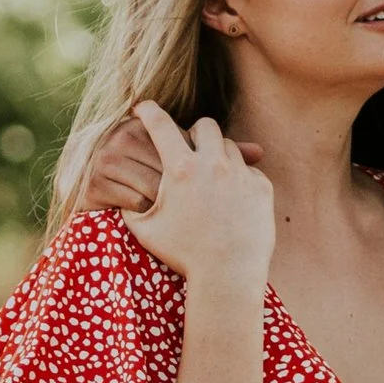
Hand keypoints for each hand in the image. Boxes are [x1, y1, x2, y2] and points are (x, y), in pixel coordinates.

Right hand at [121, 104, 272, 291]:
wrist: (228, 276)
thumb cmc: (182, 255)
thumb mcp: (146, 230)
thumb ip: (132, 205)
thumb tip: (122, 191)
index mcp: (180, 170)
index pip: (160, 126)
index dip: (148, 111)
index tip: (143, 105)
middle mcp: (212, 165)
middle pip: (205, 126)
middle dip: (195, 132)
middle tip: (189, 147)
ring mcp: (240, 174)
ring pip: (229, 146)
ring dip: (218, 153)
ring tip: (210, 174)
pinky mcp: (261, 187)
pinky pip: (250, 169)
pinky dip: (239, 176)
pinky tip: (231, 196)